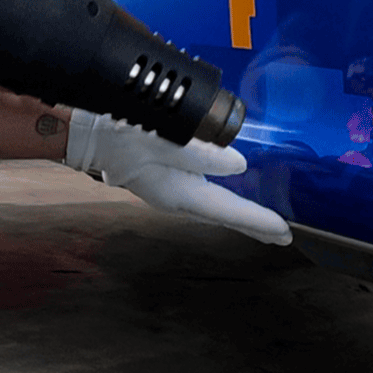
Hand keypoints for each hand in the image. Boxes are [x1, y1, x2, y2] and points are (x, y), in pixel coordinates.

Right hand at [64, 110, 292, 245]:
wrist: (87, 135)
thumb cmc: (122, 135)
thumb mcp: (164, 140)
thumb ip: (203, 155)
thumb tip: (240, 164)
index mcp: (180, 194)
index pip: (230, 211)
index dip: (259, 221)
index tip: (285, 232)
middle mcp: (178, 200)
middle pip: (226, 215)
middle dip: (255, 225)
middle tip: (284, 238)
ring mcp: (171, 193)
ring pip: (217, 208)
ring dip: (242, 215)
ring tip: (266, 224)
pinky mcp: (166, 182)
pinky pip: (206, 197)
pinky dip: (226, 203)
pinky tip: (233, 199)